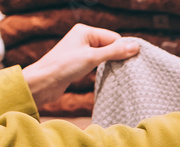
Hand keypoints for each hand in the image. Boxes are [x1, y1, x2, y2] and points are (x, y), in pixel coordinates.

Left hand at [22, 25, 139, 106]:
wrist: (44, 82)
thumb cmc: (64, 66)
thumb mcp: (92, 58)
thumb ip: (114, 52)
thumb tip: (136, 47)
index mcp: (85, 31)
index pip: (113, 37)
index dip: (122, 49)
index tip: (132, 62)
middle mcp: (83, 38)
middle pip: (110, 45)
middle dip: (117, 56)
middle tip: (125, 70)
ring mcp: (81, 50)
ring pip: (104, 55)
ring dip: (110, 64)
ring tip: (115, 73)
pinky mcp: (79, 62)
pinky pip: (98, 62)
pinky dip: (103, 68)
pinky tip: (106, 76)